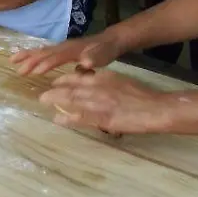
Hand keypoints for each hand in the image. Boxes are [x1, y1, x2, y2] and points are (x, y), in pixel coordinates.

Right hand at [9, 32, 123, 76]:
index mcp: (72, 50)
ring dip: (27, 55)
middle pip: (44, 52)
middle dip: (30, 60)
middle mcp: (63, 46)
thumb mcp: (103, 55)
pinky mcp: (60, 49)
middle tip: (17, 70)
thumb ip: (94, 58)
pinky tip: (25, 58)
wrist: (109, 41)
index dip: (46, 64)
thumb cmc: (105, 51)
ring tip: (12, 60)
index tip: (34, 72)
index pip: (57, 57)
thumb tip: (86, 63)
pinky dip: (32, 53)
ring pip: (41, 50)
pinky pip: (43, 51)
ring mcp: (60, 47)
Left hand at [39, 69, 169, 135]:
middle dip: (54, 91)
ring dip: (56, 101)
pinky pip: (80, 118)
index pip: (78, 77)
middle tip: (43, 95)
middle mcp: (97, 87)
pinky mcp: (102, 118)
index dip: (64, 80)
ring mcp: (98, 103)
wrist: (155, 108)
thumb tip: (93, 79)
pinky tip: (57, 120)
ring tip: (43, 103)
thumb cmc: (141, 95)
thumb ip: (105, 81)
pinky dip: (67, 119)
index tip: (55, 83)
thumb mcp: (121, 81)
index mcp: (103, 78)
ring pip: (71, 101)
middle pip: (70, 88)